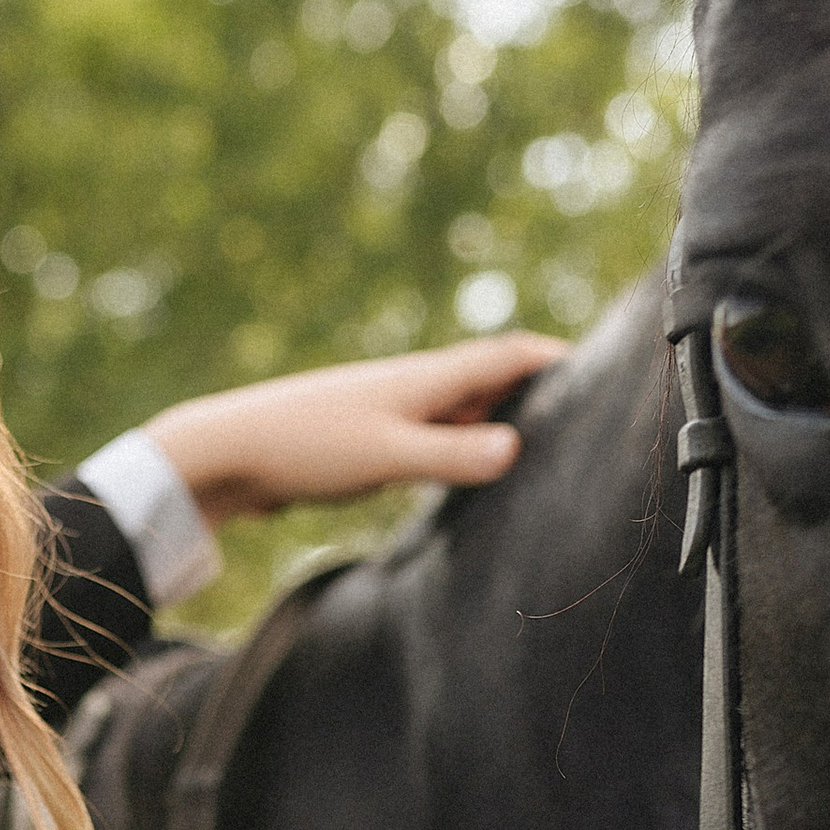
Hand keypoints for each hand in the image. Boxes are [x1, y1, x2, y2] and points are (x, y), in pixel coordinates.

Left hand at [142, 335, 566, 524]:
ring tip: (538, 449)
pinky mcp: (364, 437)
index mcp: (426, 378)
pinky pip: (429, 435)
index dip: (556, 359)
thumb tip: (517, 448)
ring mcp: (387, 409)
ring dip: (496, 423)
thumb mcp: (389, 455)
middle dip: (535, 392)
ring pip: (459, 409)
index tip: (605, 365)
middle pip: (489, 379)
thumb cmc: (305, 447)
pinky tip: (463, 473)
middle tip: (584, 416)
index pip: (509, 356)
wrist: (224, 452)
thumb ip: (452, 456)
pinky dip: (458, 447)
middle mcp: (412, 385)